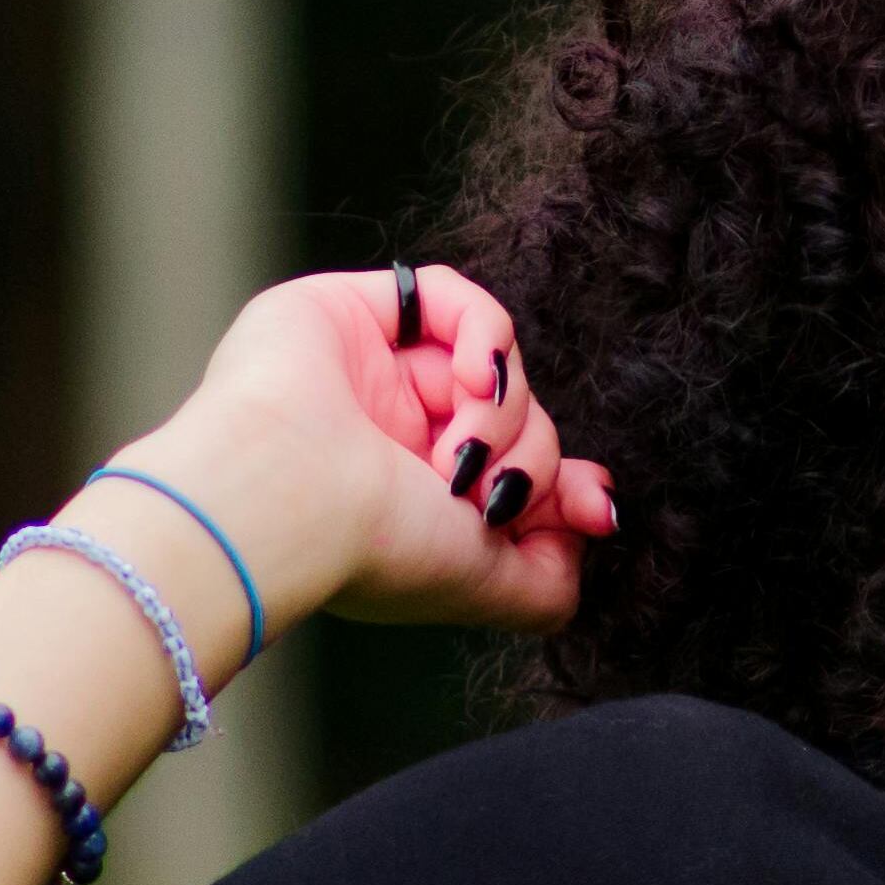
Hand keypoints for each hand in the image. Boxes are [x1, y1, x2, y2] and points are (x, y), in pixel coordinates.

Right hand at [102, 263, 620, 640]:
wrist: (292, 499)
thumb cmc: (372, 548)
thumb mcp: (484, 585)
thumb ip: (548, 583)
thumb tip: (591, 531)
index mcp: (409, 500)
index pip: (510, 470)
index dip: (561, 482)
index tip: (593, 510)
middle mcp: (390, 437)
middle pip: (516, 418)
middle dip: (530, 457)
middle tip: (495, 494)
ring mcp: (370, 373)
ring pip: (495, 365)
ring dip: (506, 410)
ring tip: (464, 452)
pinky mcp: (351, 310)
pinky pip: (454, 299)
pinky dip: (488, 336)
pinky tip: (475, 380)